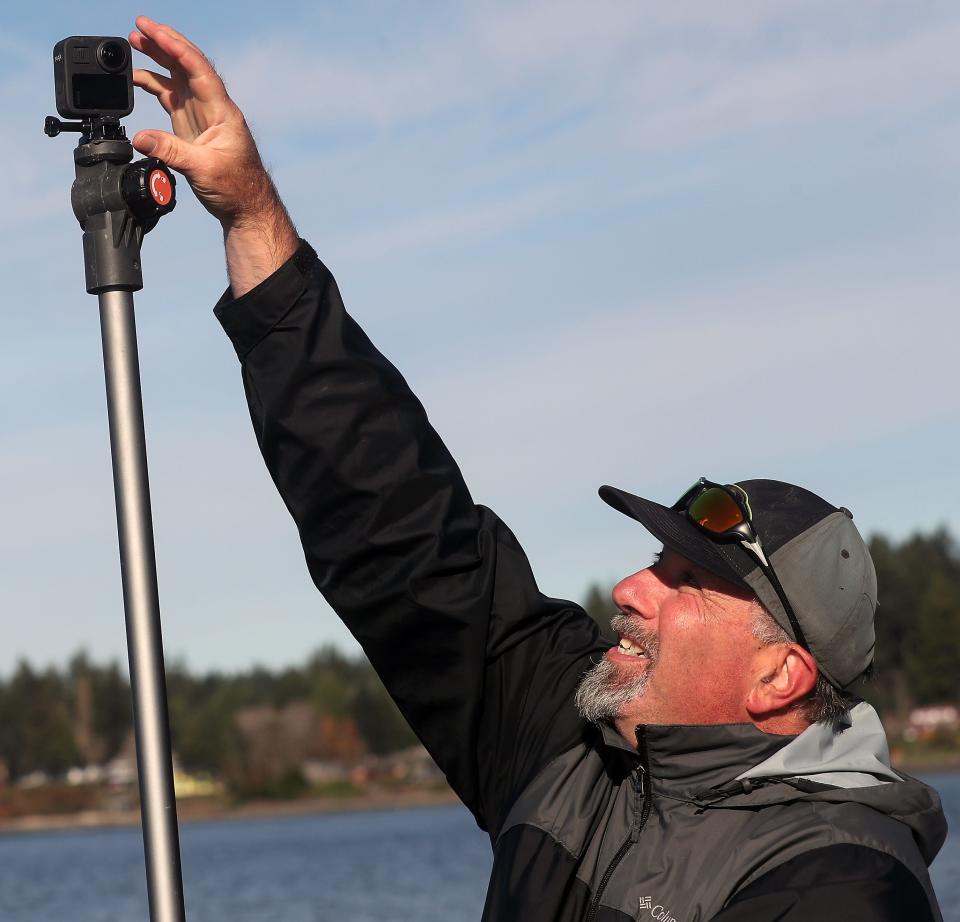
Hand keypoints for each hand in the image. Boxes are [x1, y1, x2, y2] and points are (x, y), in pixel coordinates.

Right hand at [129, 16, 277, 227]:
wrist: (246, 207)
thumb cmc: (236, 189)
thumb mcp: (203, 170)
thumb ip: (171, 152)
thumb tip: (140, 139)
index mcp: (222, 112)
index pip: (198, 69)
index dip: (176, 46)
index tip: (153, 30)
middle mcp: (212, 108)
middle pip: (187, 66)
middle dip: (164, 43)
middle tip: (139, 26)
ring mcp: (202, 116)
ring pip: (178, 77)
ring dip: (157, 58)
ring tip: (134, 42)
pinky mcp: (192, 127)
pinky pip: (172, 97)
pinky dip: (154, 84)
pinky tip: (137, 78)